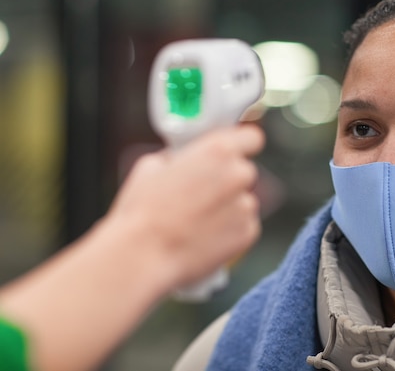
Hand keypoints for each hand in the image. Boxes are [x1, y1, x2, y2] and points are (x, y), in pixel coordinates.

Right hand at [103, 123, 264, 290]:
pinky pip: (243, 225)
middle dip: (227, 180)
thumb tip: (183, 160)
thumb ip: (179, 158)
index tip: (234, 151)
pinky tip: (204, 236)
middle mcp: (238, 175)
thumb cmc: (143, 212)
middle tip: (200, 193)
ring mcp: (246, 206)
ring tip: (196, 220)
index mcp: (218, 151)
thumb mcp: (151, 166)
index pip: (251, 137)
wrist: (143, 256)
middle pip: (244, 171)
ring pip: (243, 201)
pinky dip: (229, 230)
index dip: (241, 144)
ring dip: (227, 207)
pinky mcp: (247, 233)